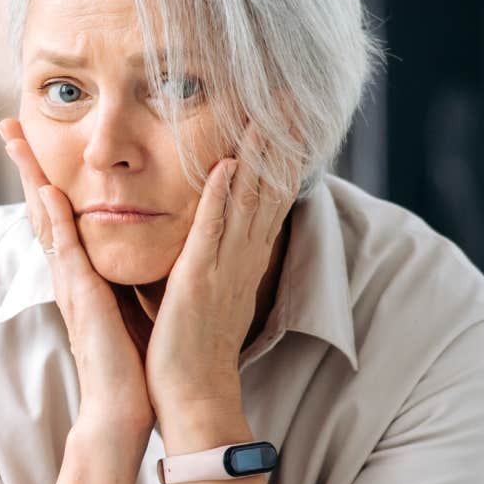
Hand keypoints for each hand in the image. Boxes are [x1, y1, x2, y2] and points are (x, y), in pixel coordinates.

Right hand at [0, 119, 152, 432]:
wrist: (122, 408)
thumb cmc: (130, 364)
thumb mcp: (127, 307)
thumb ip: (122, 279)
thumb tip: (130, 257)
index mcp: (80, 276)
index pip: (59, 218)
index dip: (46, 180)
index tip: (36, 147)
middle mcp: (68, 275)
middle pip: (40, 209)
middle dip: (25, 167)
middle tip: (8, 127)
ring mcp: (70, 284)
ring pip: (44, 219)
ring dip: (29, 179)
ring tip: (15, 142)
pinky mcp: (81, 297)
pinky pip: (65, 249)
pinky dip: (55, 219)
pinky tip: (50, 191)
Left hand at [144, 124, 299, 426]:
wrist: (191, 392)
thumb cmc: (191, 342)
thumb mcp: (207, 284)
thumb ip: (211, 250)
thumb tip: (211, 223)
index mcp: (244, 255)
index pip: (269, 192)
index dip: (281, 149)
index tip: (288, 110)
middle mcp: (244, 255)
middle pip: (269, 184)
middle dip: (282, 137)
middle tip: (293, 91)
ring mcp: (225, 266)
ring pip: (249, 199)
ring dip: (259, 153)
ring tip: (269, 109)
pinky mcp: (199, 280)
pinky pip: (213, 232)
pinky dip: (222, 198)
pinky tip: (228, 164)